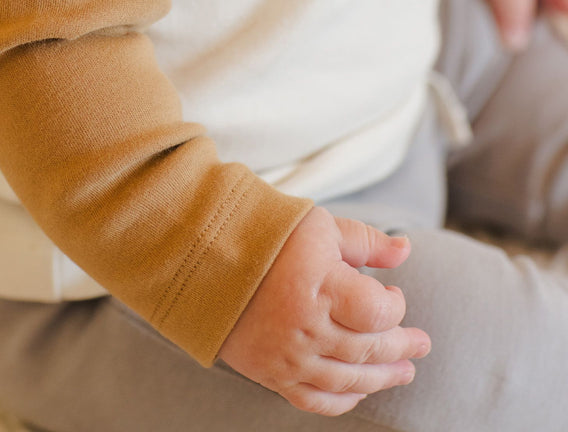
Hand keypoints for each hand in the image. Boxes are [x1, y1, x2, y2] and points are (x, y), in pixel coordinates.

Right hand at [218, 207, 430, 416]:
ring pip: (347, 379)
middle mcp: (304, 325)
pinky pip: (314, 400)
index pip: (376, 311)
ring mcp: (286, 354)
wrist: (205, 256)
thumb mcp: (320, 226)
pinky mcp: (269, 371)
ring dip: (381, 377)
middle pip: (368, 348)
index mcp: (318, 283)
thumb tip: (406, 248)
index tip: (393, 294)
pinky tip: (359, 390)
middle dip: (401, 347)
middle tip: (421, 344)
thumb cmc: (267, 234)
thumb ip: (365, 241)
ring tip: (404, 371)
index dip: (394, 306)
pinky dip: (342, 400)